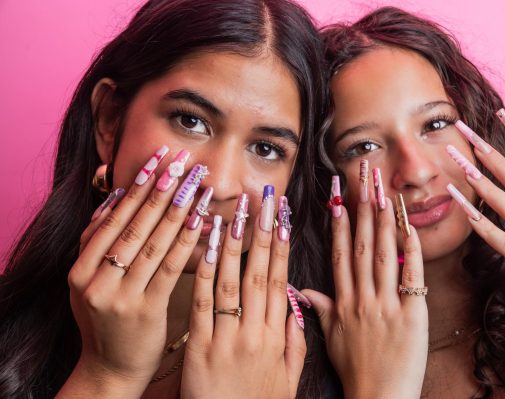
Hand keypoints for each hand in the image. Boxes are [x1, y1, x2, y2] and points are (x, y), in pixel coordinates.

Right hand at [59, 161, 203, 397]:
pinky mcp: (144, 310)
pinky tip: (202, 221)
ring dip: (178, 209)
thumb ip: (96, 242)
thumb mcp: (88, 282)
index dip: (138, 186)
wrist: (109, 370)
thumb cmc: (105, 321)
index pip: (112, 217)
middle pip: (134, 225)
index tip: (159, 159)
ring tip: (197, 183)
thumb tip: (114, 197)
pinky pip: (169, 268)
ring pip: (152, 243)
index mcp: (79, 269)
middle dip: (161, 190)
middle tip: (183, 162)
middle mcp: (94, 279)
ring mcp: (118, 296)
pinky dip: (186, 242)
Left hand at [181, 195, 305, 398]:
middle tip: (264, 202)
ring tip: (237, 212)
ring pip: (232, 282)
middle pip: (260, 274)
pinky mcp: (199, 348)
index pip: (282, 282)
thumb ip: (296, 343)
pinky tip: (208, 246)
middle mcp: (256, 333)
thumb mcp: (288, 381)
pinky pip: (203, 304)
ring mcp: (227, 339)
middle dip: (263, 234)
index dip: (282, 248)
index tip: (283, 219)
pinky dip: (205, 272)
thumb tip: (298, 305)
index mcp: (278, 338)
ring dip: (235, 244)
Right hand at [303, 185, 427, 398]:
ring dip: (383, 221)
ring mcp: (386, 305)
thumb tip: (302, 290)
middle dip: (362, 212)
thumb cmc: (356, 372)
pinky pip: (411, 277)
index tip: (339, 202)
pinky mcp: (411, 315)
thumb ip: (320, 310)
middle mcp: (362, 299)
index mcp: (343, 303)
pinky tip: (410, 227)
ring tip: (383, 193)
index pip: (340, 257)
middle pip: (362, 248)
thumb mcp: (332, 339)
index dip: (340, 228)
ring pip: (384, 255)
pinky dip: (412, 251)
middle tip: (363, 183)